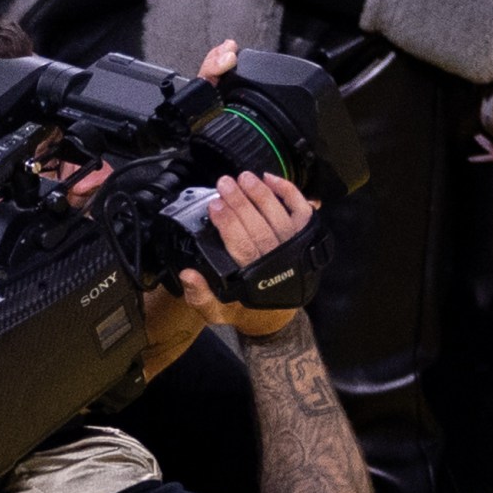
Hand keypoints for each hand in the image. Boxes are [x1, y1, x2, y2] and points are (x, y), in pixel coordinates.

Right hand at [174, 171, 314, 337]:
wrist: (273, 315)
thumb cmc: (242, 306)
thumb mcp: (215, 310)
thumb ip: (200, 296)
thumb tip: (187, 274)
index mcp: (253, 279)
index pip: (242, 246)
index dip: (229, 224)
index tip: (214, 206)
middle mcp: (277, 262)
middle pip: (260, 227)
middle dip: (241, 202)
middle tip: (224, 184)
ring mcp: (294, 248)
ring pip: (279, 216)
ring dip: (260, 194)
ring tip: (243, 177)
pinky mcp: (305, 237)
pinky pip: (301, 211)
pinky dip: (288, 192)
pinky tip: (269, 179)